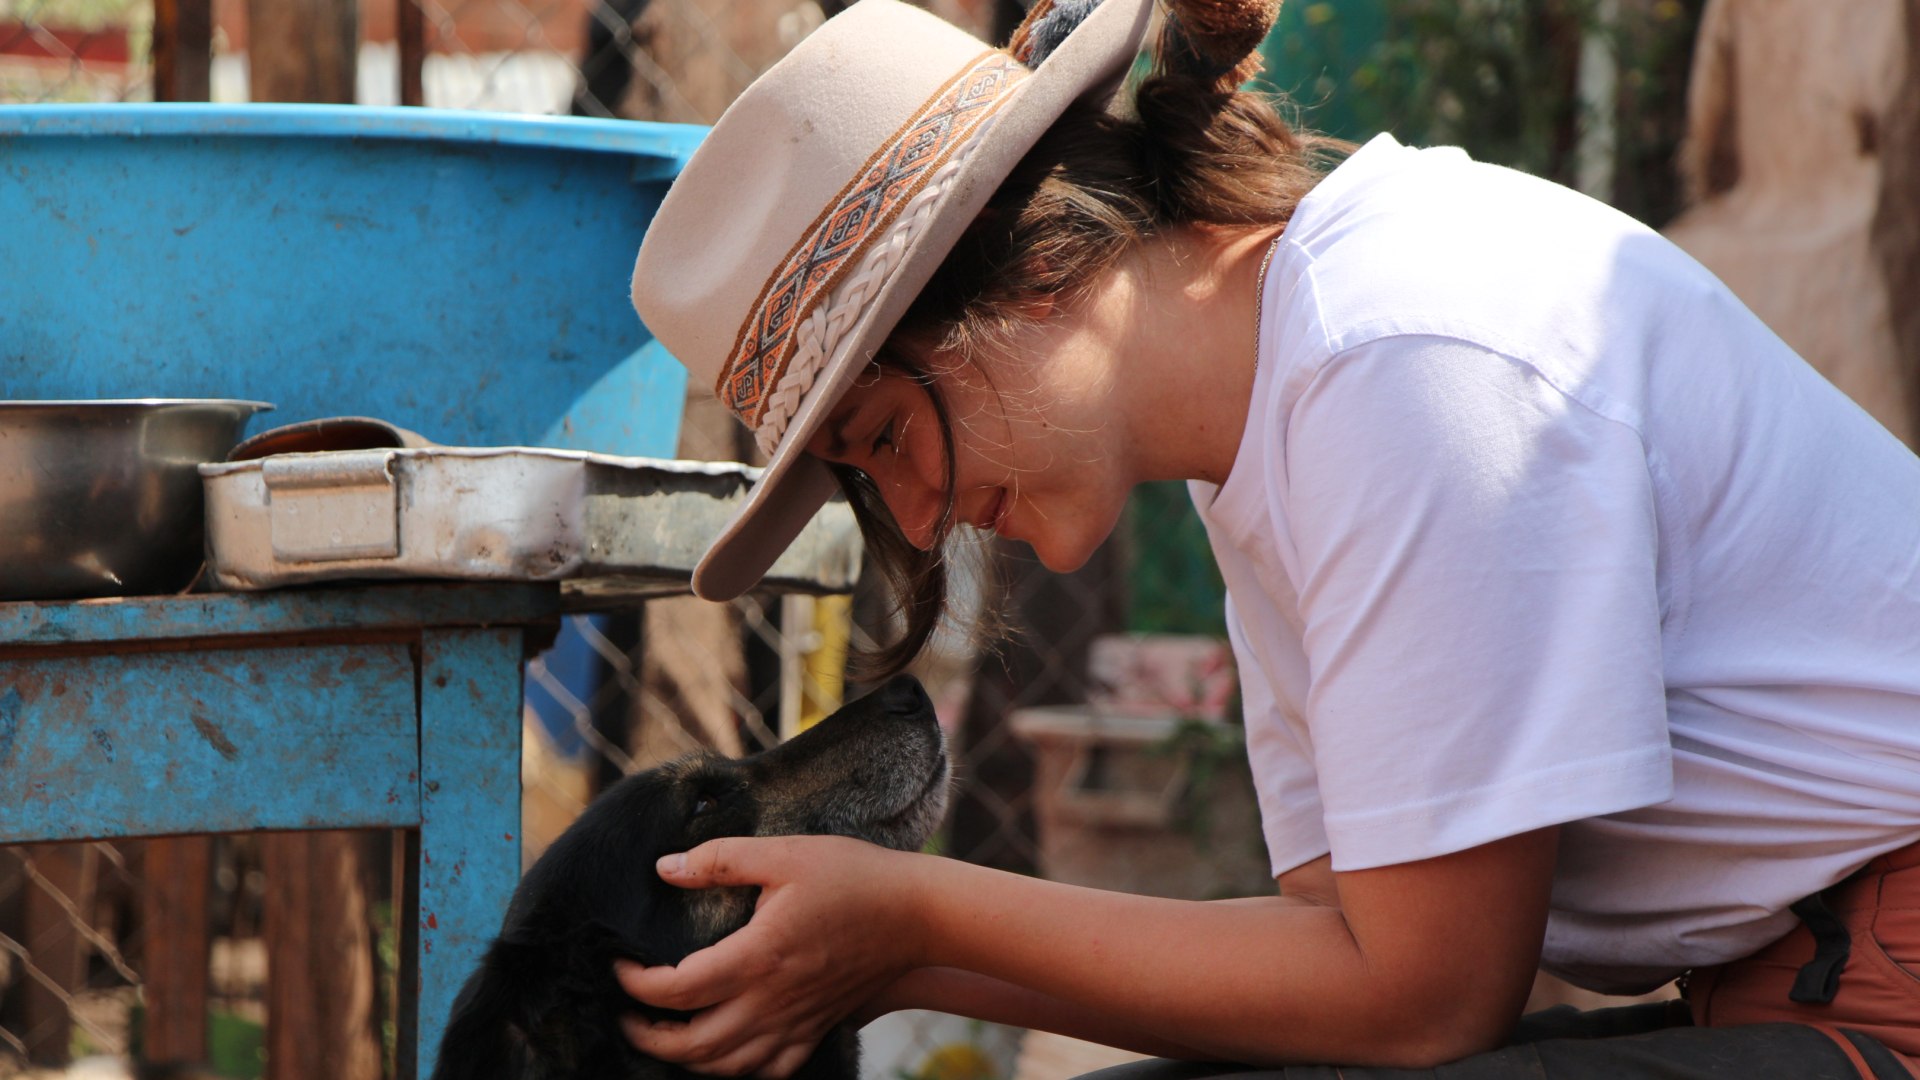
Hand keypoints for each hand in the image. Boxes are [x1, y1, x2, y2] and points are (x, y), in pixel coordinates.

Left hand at [616, 835, 928, 1077]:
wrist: (917, 914)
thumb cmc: (854, 877)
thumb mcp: (785, 853)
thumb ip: (720, 860)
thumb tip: (664, 868)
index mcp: (758, 957)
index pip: (677, 988)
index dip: (636, 983)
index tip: (618, 964)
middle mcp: (772, 1001)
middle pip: (692, 1044)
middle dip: (646, 1036)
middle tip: (626, 1014)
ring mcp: (796, 1021)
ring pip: (727, 1067)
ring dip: (685, 1059)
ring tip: (665, 1035)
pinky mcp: (817, 1027)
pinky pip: (771, 1070)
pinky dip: (738, 1071)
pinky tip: (726, 1054)